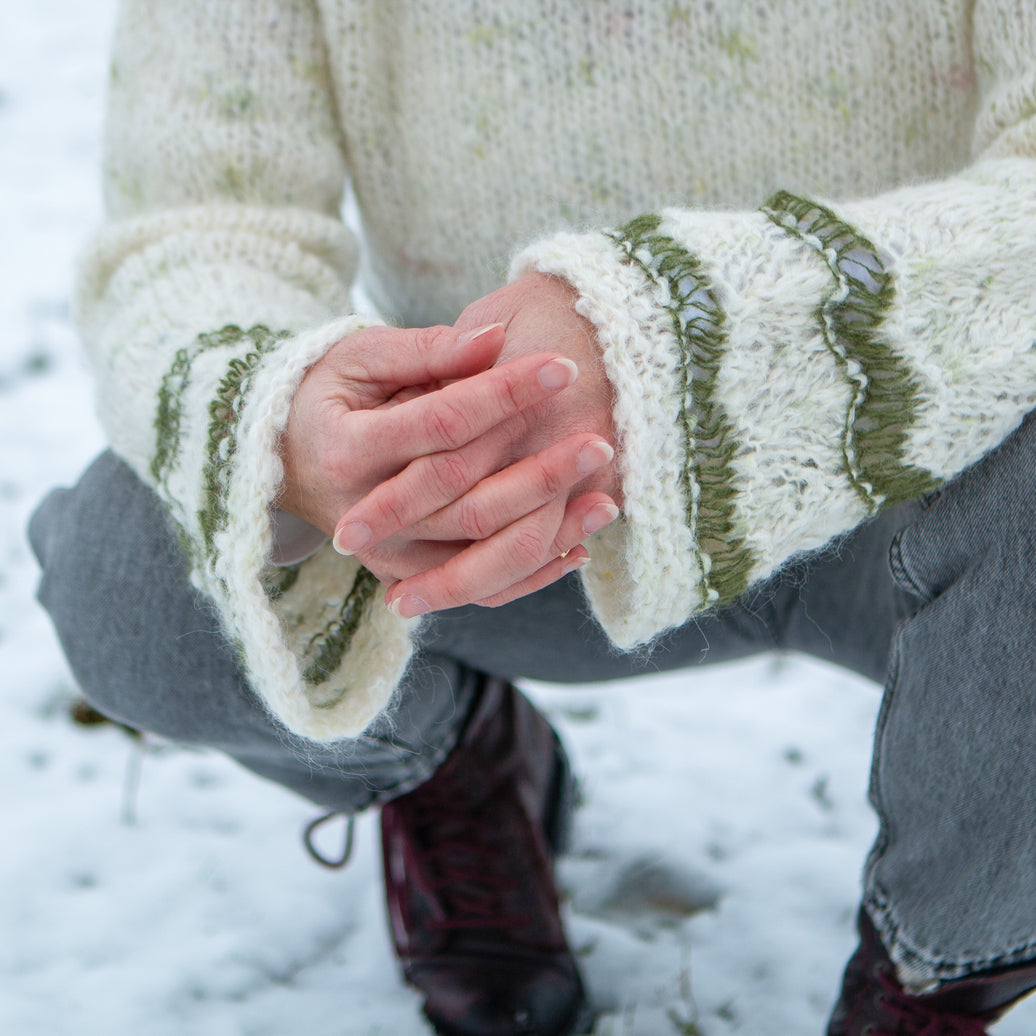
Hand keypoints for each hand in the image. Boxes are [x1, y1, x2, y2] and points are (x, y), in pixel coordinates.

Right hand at [337, 273, 619, 613]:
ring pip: (479, 556)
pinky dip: (529, 574)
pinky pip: (476, 587)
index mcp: (348, 450)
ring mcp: (387, 555)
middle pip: (468, 498)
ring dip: (548, 531)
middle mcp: (364, 514)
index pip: (441, 425)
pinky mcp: (406, 575)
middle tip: (602, 440)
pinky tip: (577, 550)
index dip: (504, 395)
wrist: (287, 458)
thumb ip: (425, 352)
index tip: (562, 367)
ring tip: (607, 500)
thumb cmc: (329, 393)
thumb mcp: (361, 357)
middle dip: (541, 471)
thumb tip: (493, 341)